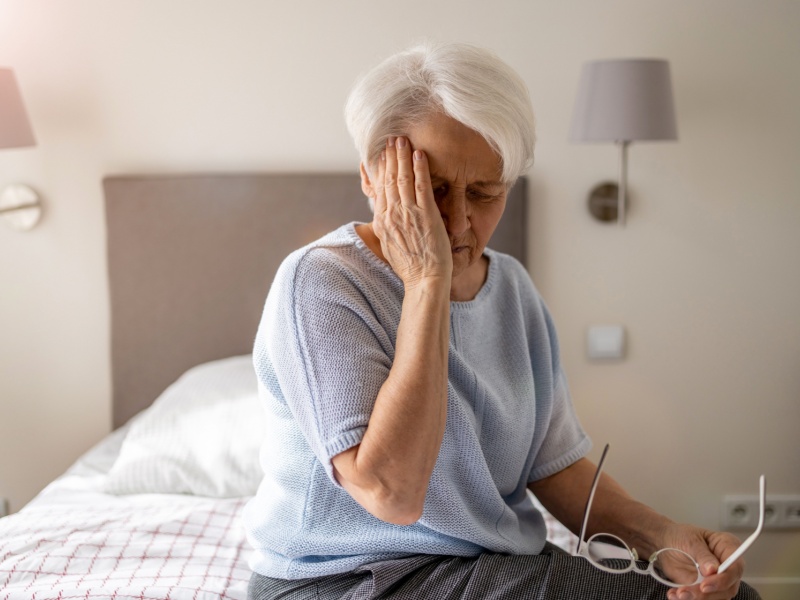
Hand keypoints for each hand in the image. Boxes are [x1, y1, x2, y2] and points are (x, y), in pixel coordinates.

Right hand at [371, 136, 451, 289]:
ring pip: (402, 179)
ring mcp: (409, 214)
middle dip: (389, 157)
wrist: (425, 280)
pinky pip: (422, 186)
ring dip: (402, 156)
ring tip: (402, 139)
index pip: (379, 189)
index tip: (381, 155)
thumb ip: (387, 228)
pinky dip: (420, 168)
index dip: (380, 169)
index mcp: (383, 222)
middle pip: (388, 179)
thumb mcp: (391, 246)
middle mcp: (392, 215)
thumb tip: (383, 218)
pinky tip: (420, 154)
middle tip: (390, 139)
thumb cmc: (411, 267)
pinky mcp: (426, 215)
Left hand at [662, 524, 744, 599]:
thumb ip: (703, 556)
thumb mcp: (690, 541)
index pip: (735, 568)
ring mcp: (719, 579)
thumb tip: (713, 570)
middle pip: (728, 588)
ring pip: (717, 597)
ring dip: (697, 599)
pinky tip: (675, 595)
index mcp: (728, 547)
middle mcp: (728, 566)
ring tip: (678, 593)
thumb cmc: (681, 536)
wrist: (665, 542)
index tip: (704, 586)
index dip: (722, 580)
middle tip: (684, 592)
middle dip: (706, 594)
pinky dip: (690, 599)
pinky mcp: (707, 589)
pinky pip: (704, 599)